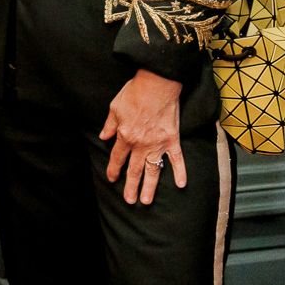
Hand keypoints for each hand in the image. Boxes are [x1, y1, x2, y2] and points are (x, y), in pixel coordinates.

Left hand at [99, 69, 186, 205]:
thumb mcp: (115, 107)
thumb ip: (109, 125)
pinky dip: (180, 171)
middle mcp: (141, 144)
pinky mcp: (172, 139)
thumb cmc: (135, 93)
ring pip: (153, 170)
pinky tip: (181, 184)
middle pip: (134, 169)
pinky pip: (177, 159)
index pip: (117, 158)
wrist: (157, 83)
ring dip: (149, 186)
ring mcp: (158, 143)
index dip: (114, 169)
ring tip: (146, 200)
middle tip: (129, 200)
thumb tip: (103, 136)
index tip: (112, 178)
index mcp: (125, 136)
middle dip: (130, 186)